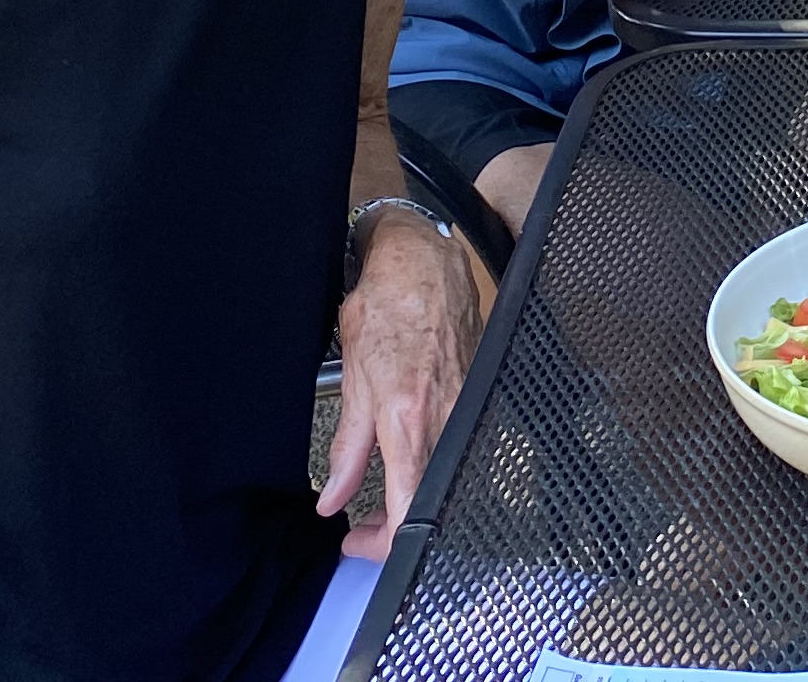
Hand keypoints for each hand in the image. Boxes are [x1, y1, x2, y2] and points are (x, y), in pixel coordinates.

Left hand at [320, 218, 480, 557]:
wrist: (426, 263)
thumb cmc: (388, 308)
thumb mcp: (353, 378)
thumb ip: (348, 448)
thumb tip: (333, 499)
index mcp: (409, 419)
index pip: (408, 509)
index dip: (382, 543)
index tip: (355, 543)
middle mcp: (446, 419)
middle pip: (428, 502)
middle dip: (393, 528)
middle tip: (361, 529)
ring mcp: (466, 409)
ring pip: (444, 479)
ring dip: (411, 498)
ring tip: (379, 499)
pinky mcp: (475, 397)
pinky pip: (455, 449)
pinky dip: (429, 466)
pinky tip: (407, 460)